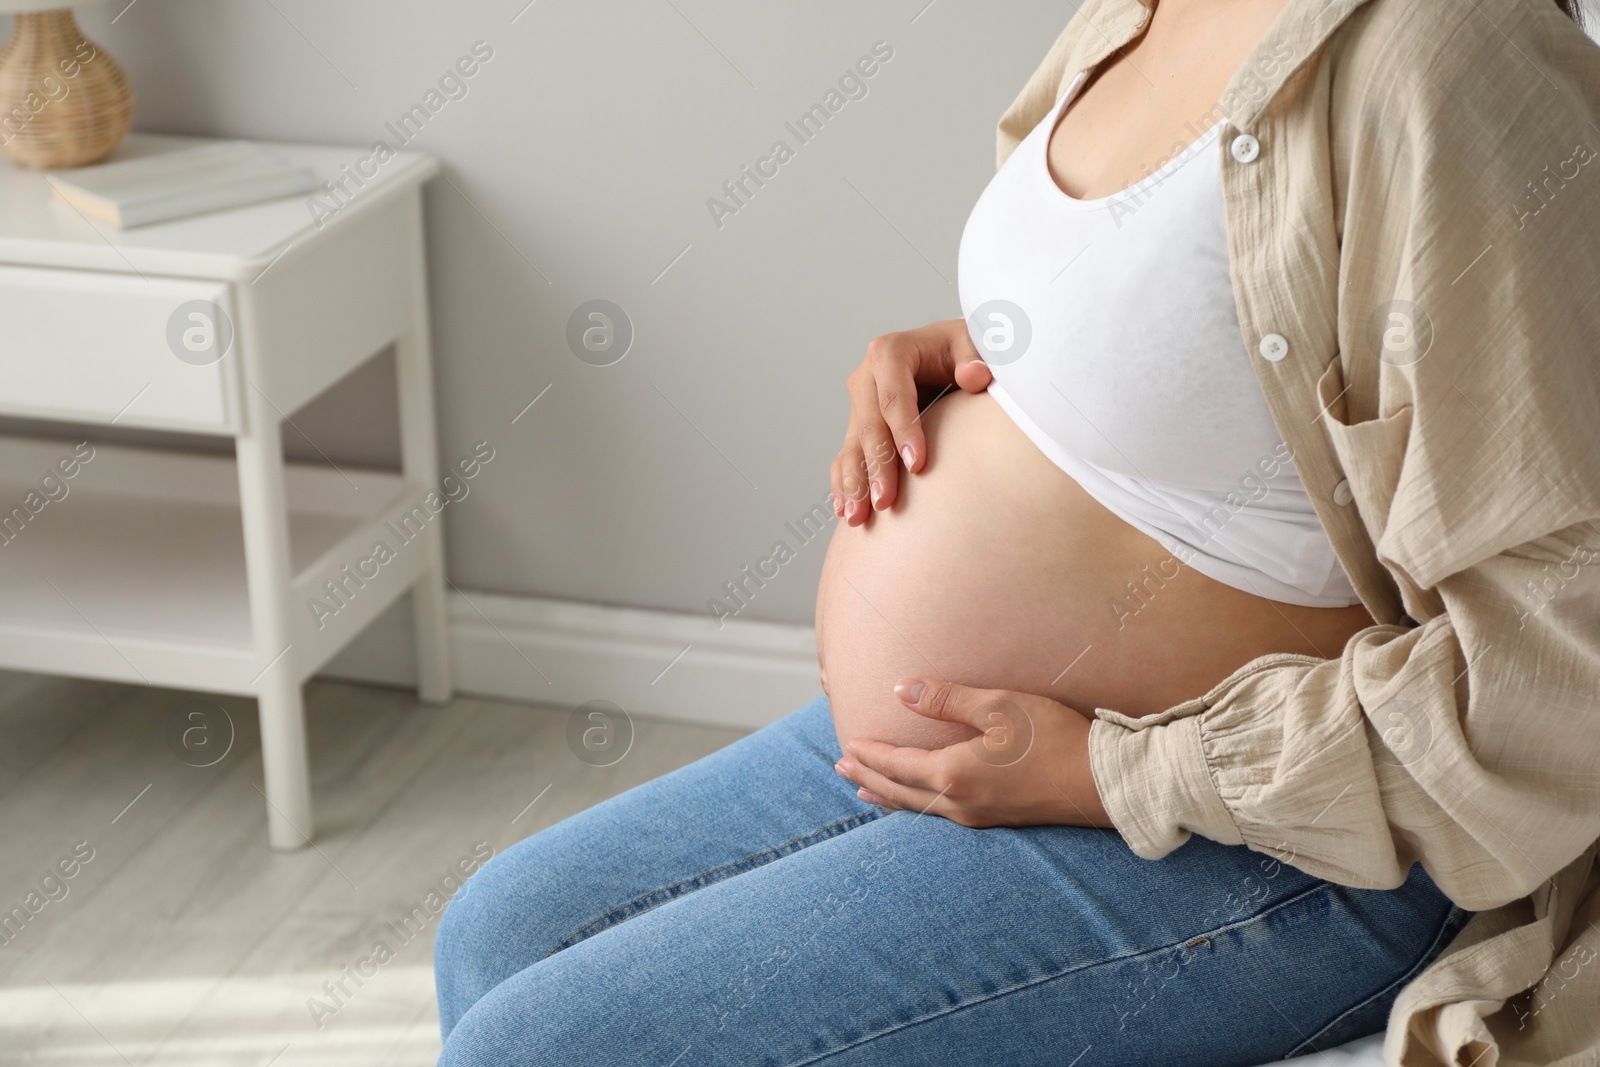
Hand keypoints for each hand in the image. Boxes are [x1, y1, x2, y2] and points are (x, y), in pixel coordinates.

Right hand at [831, 319, 992, 526]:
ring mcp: (859, 405)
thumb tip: (974, 376)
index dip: (904, 430)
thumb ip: (974, 356)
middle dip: (877, 465)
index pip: (893, 396)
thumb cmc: (960, 352)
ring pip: (852, 447)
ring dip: (854, 483)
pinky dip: (843, 485)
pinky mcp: (857, 427)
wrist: (946, 355)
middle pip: (869, 426)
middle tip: (886, 500)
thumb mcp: (971, 343)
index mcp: (890, 352)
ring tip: (860, 516)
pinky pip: (845, 458)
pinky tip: (846, 510)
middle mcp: (867, 378)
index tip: (917, 464)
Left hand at [834, 679, 1112, 828]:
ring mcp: (976, 817)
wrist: (1102, 782)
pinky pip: (938, 815)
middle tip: (840, 766)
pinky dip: (914, 806)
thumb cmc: (1054, 737)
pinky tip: (917, 802)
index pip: (896, 765)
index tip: (847, 743)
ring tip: (864, 789)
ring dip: (887, 796)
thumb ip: (946, 699)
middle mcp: (958, 802)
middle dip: (867, 777)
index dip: (870, 754)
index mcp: (952, 774)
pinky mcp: (994, 820)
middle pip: (898, 792)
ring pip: (917, 809)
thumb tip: (900, 690)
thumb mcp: (999, 706)